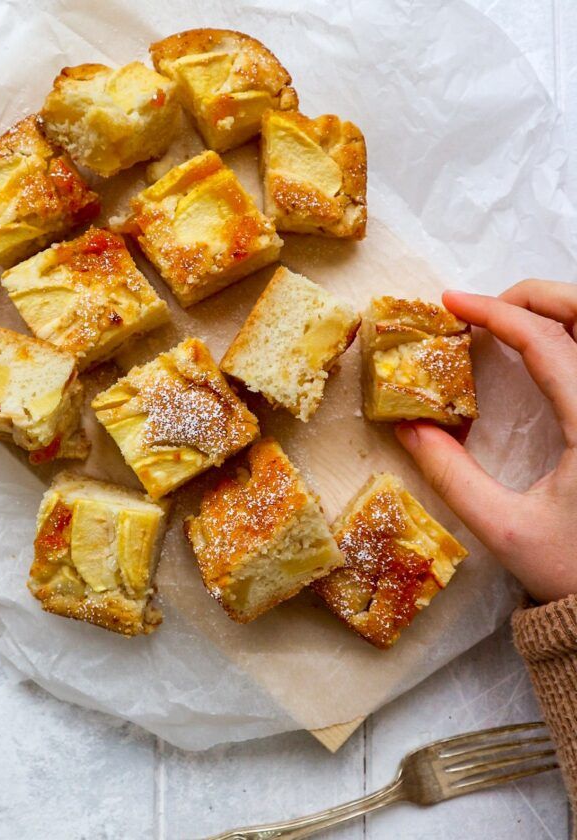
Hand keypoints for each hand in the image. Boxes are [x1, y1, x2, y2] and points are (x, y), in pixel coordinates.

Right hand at [395, 279, 576, 603]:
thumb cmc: (572, 571)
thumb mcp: (502, 527)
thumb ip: (449, 474)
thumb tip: (407, 425)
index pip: (547, 344)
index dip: (495, 314)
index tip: (451, 304)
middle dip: (533, 296)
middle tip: (483, 308)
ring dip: (557, 310)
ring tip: (510, 319)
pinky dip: (570, 336)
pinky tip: (546, 346)